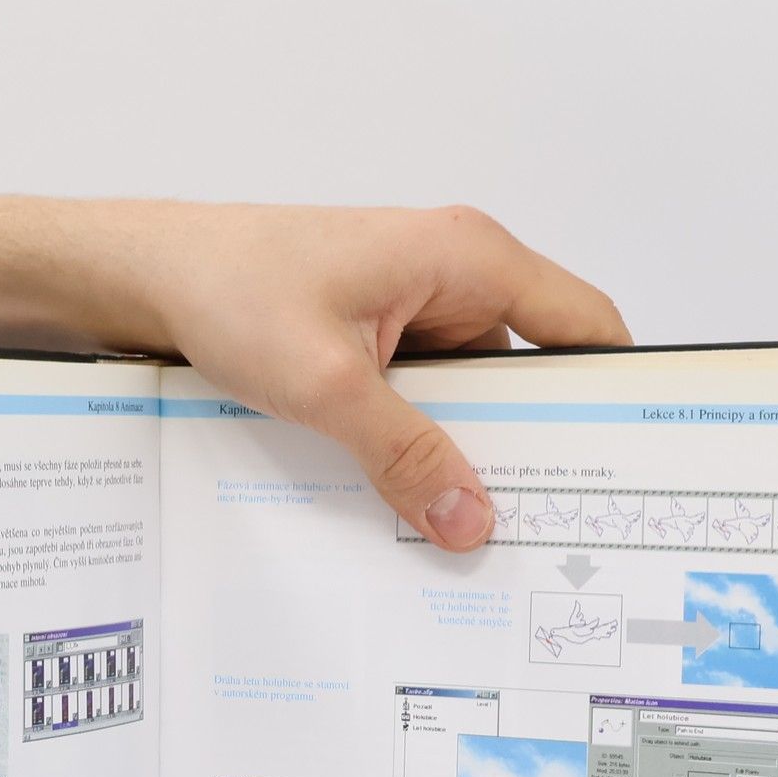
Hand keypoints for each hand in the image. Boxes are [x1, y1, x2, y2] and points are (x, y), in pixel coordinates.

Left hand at [75, 201, 627, 548]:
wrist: (150, 276)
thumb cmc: (230, 289)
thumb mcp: (327, 384)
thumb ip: (405, 454)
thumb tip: (470, 519)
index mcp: (467, 257)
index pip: (584, 324)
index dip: (616, 391)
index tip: (627, 464)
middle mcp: (454, 275)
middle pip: (533, 369)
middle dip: (536, 441)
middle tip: (544, 520)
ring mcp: (417, 307)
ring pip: (477, 392)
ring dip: (470, 448)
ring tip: (473, 520)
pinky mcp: (382, 335)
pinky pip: (428, 397)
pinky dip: (426, 440)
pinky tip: (415, 493)